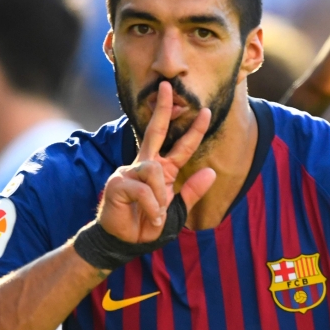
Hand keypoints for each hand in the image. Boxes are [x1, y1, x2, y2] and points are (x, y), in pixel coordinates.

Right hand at [98, 82, 216, 242]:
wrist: (125, 243)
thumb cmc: (147, 226)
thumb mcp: (177, 212)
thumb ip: (192, 193)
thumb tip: (211, 172)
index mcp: (161, 170)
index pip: (180, 146)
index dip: (194, 130)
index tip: (206, 112)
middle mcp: (144, 165)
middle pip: (154, 130)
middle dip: (162, 108)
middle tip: (168, 86)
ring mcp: (128, 171)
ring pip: (154, 171)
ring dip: (160, 198)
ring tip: (156, 216)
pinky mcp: (117, 183)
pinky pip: (144, 189)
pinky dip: (151, 207)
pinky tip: (148, 218)